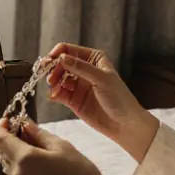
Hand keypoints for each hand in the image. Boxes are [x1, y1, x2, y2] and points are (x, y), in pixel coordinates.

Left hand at [0, 118, 124, 174]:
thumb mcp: (62, 147)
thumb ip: (38, 133)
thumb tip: (25, 124)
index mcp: (25, 159)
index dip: (1, 127)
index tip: (9, 121)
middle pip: (3, 153)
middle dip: (12, 141)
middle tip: (29, 134)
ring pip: (11, 167)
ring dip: (18, 157)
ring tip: (40, 154)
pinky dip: (25, 171)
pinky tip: (44, 172)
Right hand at [43, 42, 158, 160]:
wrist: (124, 124)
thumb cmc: (119, 98)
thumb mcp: (101, 79)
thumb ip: (81, 68)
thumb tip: (61, 57)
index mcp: (93, 59)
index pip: (69, 50)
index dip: (57, 53)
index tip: (49, 61)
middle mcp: (83, 69)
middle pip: (60, 63)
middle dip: (53, 68)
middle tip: (49, 77)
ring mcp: (77, 84)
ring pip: (57, 78)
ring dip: (52, 81)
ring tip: (54, 88)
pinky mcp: (72, 99)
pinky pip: (58, 93)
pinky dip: (53, 93)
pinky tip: (53, 96)